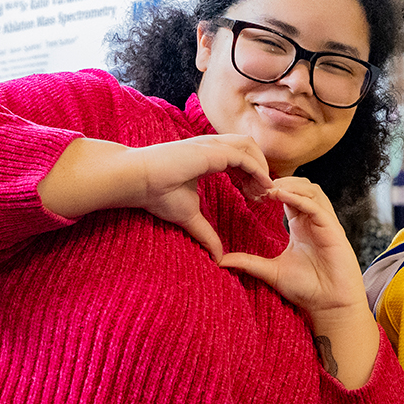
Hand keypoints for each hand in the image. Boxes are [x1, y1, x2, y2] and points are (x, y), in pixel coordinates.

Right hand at [39, 135, 272, 262]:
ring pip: (249, 147)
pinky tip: (262, 187)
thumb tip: (219, 258)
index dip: (250, 175)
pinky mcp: (211, 150)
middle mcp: (211, 146)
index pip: (237, 158)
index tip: (255, 197)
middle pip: (247, 148)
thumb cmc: (157, 193)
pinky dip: (257, 170)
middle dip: (260, 169)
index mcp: (206, 156)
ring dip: (261, 166)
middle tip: (264, 195)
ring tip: (265, 190)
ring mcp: (211, 145)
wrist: (138, 180)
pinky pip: (243, 158)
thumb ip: (206, 234)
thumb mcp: (189, 217)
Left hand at [219, 177, 380, 387]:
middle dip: (282, 181)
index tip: (251, 190)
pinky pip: (317, 207)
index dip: (272, 189)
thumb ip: (249, 262)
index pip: (289, 196)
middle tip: (259, 184)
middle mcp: (314, 220)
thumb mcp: (271, 271)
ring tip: (270, 188)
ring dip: (291, 185)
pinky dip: (299, 198)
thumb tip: (220, 260)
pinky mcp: (333, 229)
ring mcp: (325, 223)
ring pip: (312, 190)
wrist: (329, 305)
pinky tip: (282, 196)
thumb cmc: (306, 289)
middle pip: (302, 186)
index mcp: (301, 226)